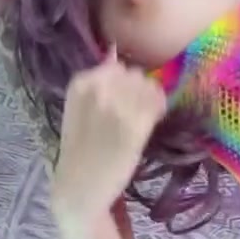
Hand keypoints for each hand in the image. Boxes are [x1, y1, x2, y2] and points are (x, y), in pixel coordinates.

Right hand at [51, 48, 166, 219]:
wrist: (79, 188)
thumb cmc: (82, 152)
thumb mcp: (80, 110)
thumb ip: (97, 83)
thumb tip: (112, 50)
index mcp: (80, 83)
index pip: (117, 67)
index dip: (126, 84)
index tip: (125, 102)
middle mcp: (97, 89)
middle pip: (135, 74)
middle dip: (140, 91)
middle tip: (137, 113)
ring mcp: (116, 106)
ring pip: (149, 86)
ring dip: (151, 101)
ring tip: (143, 120)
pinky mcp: (134, 125)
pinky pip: (157, 103)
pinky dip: (160, 110)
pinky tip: (152, 124)